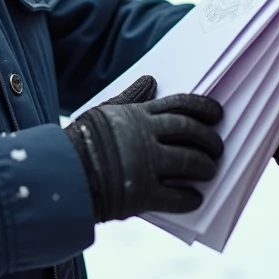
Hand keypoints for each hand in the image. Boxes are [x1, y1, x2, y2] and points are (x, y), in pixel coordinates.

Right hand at [65, 75, 223, 221]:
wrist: (61, 173)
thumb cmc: (81, 140)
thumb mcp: (104, 111)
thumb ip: (131, 98)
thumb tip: (151, 80)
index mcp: (138, 114)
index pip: (180, 105)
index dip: (203, 108)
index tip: (217, 114)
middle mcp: (146, 136)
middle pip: (190, 133)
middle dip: (209, 140)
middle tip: (217, 147)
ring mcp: (146, 165)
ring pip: (189, 163)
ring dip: (204, 167)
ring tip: (209, 171)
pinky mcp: (142, 194)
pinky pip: (176, 197)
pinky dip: (189, 198)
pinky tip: (195, 199)